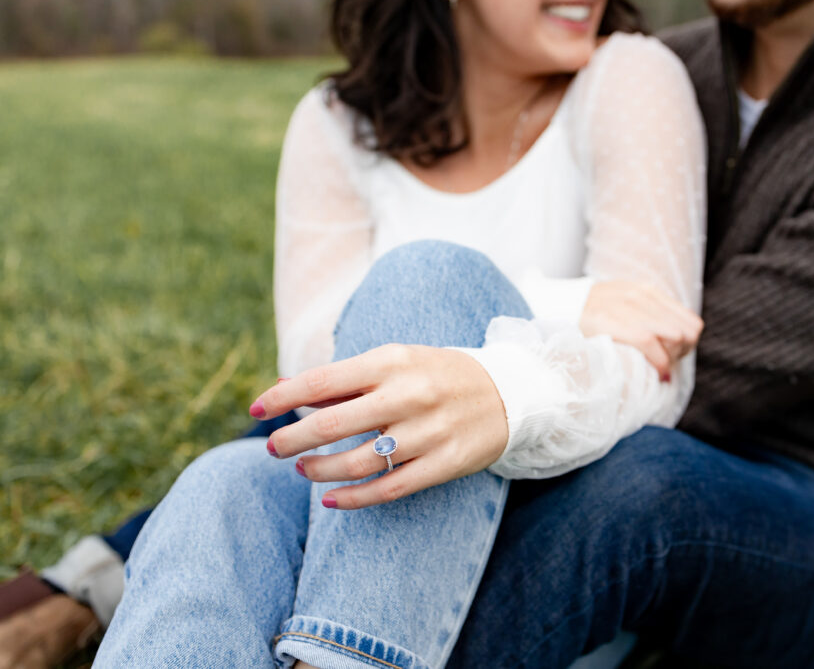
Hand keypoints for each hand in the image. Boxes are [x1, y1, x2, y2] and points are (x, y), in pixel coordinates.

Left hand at [250, 345, 508, 508]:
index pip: (322, 381)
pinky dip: (353, 498)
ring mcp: (427, 432)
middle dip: (292, 440)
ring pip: (356, 462)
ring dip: (319, 471)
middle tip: (273, 449)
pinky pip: (389, 489)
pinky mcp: (444, 464)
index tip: (256, 409)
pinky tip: (332, 500)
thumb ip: (346, 379)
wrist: (511, 392)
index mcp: (392, 362)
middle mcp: (408, 395)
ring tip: (303, 469)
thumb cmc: (438, 374)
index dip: (283, 397)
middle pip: (332, 425)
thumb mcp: (397, 361)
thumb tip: (288, 388)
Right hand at [579, 281, 702, 380]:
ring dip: (669, 359)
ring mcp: (626, 305)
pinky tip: (656, 373)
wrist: (557, 308)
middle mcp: (641, 296)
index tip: (671, 358)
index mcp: (648, 293)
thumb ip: (652, 320)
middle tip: (662, 365)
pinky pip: (649, 341)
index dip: (686, 346)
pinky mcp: (611, 319)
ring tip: (657, 368)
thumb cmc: (594, 318)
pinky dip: (658, 361)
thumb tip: (681, 343)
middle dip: (678, 354)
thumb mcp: (626, 310)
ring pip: (674, 336)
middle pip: (686, 332)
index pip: (690, 322)